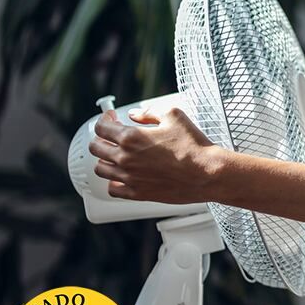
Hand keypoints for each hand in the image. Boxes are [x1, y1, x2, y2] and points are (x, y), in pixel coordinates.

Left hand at [88, 106, 222, 203]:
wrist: (207, 173)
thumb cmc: (194, 145)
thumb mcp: (174, 116)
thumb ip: (149, 112)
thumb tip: (134, 115)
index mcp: (131, 138)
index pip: (101, 128)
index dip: (104, 121)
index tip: (110, 120)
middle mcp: (126, 158)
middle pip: (96, 148)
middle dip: (101, 139)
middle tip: (110, 137)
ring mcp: (130, 177)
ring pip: (101, 169)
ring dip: (105, 160)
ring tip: (115, 157)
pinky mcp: (138, 193)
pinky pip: (113, 189)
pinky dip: (113, 182)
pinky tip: (121, 177)